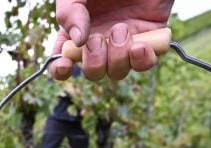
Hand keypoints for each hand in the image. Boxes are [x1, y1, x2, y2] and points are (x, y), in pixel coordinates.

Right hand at [50, 0, 173, 80]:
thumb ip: (70, 13)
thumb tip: (78, 43)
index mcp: (78, 29)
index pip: (64, 59)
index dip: (61, 69)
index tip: (65, 66)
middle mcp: (100, 40)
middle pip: (93, 71)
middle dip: (94, 63)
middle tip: (98, 40)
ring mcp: (125, 41)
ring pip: (117, 71)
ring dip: (118, 58)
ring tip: (122, 28)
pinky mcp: (150, 37)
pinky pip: (145, 63)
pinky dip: (142, 61)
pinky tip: (139, 46)